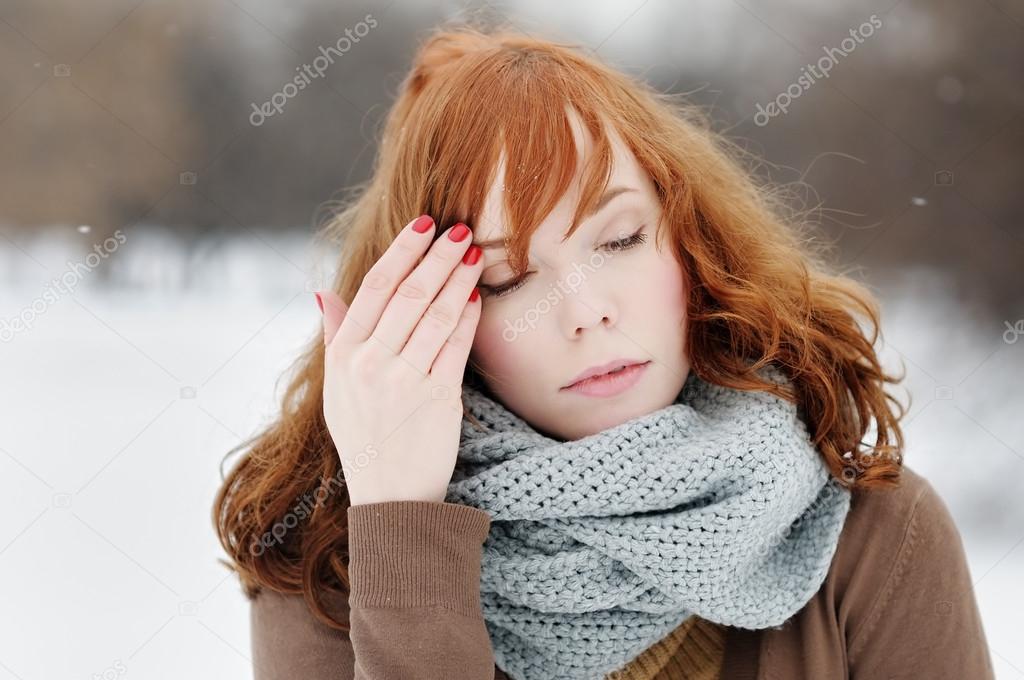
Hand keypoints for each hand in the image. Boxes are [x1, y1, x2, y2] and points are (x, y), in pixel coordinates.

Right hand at [317, 215, 482, 506]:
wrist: (390, 495)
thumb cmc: (363, 436)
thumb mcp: (336, 388)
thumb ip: (334, 337)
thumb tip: (324, 293)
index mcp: (344, 355)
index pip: (375, 287)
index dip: (403, 250)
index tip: (424, 224)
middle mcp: (371, 365)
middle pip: (410, 294)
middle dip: (439, 256)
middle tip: (461, 230)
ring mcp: (405, 382)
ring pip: (437, 315)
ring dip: (458, 280)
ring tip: (475, 256)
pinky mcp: (438, 399)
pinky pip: (457, 347)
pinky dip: (468, 318)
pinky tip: (477, 297)